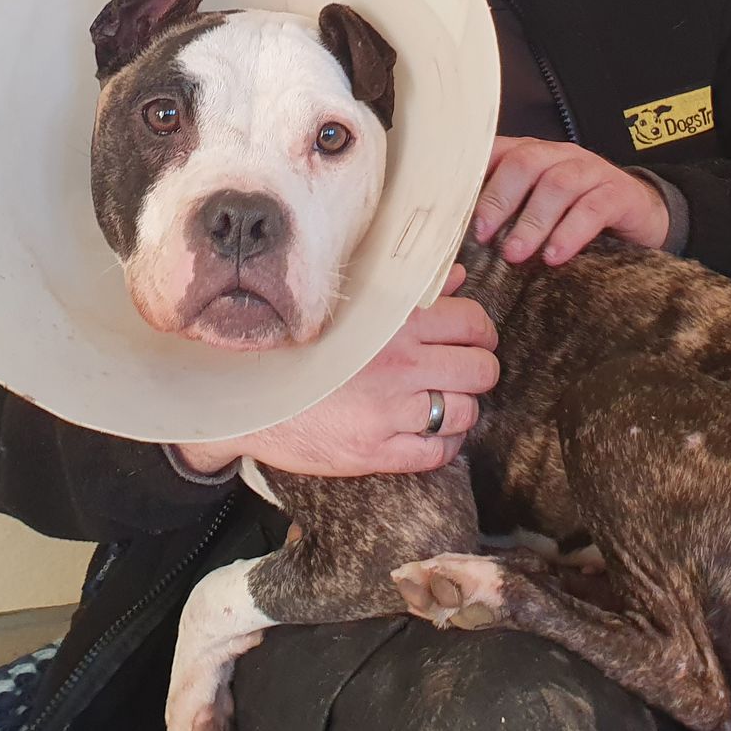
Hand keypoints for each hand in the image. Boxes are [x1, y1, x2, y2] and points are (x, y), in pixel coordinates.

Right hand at [173, 265, 498, 477]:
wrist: (248, 398)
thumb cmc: (300, 348)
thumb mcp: (353, 307)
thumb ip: (412, 291)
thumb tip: (458, 278)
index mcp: (395, 323)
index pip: (472, 323)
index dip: (479, 333)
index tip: (471, 340)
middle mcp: (400, 366)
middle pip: (481, 370)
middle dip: (478, 371)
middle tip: (461, 374)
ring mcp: (390, 412)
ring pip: (466, 413)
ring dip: (461, 409)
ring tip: (443, 403)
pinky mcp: (377, 451)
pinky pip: (439, 452)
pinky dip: (444, 443)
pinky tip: (429, 432)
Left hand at [472, 137, 669, 265]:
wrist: (641, 215)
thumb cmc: (576, 214)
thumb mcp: (536, 208)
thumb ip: (504, 213)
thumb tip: (457, 235)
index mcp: (534, 154)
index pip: (498, 153)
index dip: (474, 179)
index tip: (454, 212)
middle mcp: (561, 155)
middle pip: (525, 162)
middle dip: (499, 199)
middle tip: (483, 235)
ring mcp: (592, 171)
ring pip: (558, 185)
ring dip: (532, 222)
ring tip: (515, 254)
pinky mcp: (620, 194)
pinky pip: (593, 208)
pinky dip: (570, 233)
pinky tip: (555, 256)